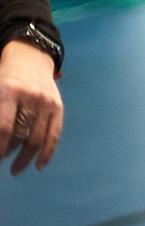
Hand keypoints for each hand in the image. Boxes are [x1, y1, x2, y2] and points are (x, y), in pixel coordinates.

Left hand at [0, 39, 61, 172]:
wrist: (30, 56)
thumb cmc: (5, 76)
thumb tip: (0, 141)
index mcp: (9, 91)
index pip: (4, 127)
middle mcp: (31, 98)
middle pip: (21, 135)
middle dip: (9, 154)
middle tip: (2, 163)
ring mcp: (47, 103)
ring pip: (37, 138)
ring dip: (25, 157)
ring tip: (15, 169)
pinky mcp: (58, 107)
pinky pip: (54, 134)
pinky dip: (47, 152)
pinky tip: (39, 165)